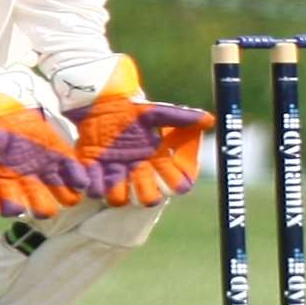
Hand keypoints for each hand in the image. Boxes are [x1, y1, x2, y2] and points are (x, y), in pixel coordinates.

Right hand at [0, 78, 87, 218]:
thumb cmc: (5, 129)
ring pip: (62, 198)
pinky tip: (81, 181)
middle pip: (40, 208)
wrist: (23, 111)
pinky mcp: (67, 164)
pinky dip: (79, 180)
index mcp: (9, 182)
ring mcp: (50, 175)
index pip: (8, 205)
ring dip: (66, 197)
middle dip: (43, 208)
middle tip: (45, 206)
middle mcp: (30, 184)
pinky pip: (77, 178)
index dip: (11, 207)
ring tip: (68, 196)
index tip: (14, 207)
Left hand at [64, 55, 213, 206]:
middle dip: (146, 192)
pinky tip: (96, 166)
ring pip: (120, 200)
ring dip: (118, 190)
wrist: (101, 104)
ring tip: (115, 170)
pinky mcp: (95, 173)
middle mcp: (139, 173)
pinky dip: (95, 183)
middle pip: (148, 199)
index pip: (175, 185)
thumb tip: (210, 120)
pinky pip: (95, 191)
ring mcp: (116, 175)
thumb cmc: (132, 110)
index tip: (168, 168)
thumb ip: (182, 118)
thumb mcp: (156, 113)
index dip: (176, 183)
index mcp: (158, 161)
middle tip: (140, 171)